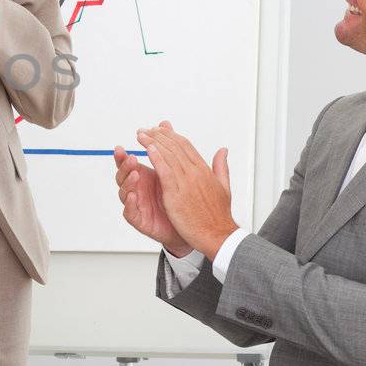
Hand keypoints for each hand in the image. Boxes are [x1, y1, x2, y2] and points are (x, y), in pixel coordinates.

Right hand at [114, 144, 190, 256]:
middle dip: (124, 166)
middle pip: (122, 175)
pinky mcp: (139, 219)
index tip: (120, 148)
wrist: (188, 226)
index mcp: (143, 176)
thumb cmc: (179, 199)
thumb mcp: (175, 169)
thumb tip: (165, 123)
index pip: (128, 163)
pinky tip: (134, 196)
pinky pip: (130, 211)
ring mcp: (136, 203)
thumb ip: (167, 147)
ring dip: (128, 182)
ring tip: (135, 175)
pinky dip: (130, 204)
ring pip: (124, 191)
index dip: (122, 156)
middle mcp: (137, 188)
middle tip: (132, 158)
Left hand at [135, 122, 237, 259]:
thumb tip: (223, 150)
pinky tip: (148, 150)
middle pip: (175, 147)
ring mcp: (186, 183)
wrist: (218, 235)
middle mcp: (196, 173)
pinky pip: (165, 172)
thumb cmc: (219, 215)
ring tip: (141, 135)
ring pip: (168, 156)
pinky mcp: (177, 195)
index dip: (171, 136)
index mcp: (205, 170)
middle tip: (145, 130)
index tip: (159, 130)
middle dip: (158, 136)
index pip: (186, 146)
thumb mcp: (224, 186)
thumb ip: (221, 167)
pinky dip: (157, 159)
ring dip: (153, 143)